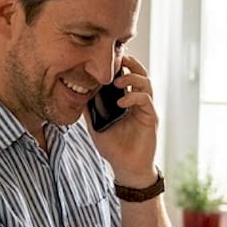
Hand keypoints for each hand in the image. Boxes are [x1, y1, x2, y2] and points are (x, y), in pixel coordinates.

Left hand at [88, 54, 158, 185]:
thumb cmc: (114, 148)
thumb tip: (75, 96)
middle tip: (118, 59)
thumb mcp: (96, 126)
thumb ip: (89, 111)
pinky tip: (121, 102)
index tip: (108, 58)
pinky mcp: (151, 118)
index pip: (127, 75)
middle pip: (140, 74)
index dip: (121, 64)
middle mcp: (138, 102)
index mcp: (127, 100)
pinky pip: (146, 101)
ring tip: (118, 81)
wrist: (126, 168)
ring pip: (146, 84)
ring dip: (132, 78)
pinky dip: (134, 97)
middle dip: (130, 63)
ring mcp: (146, 109)